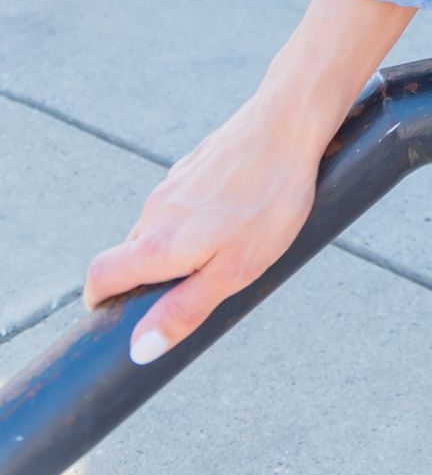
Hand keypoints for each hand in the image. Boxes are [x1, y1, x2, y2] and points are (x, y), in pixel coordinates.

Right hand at [81, 93, 327, 364]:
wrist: (288, 125)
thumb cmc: (268, 202)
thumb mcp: (234, 270)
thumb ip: (185, 310)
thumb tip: (139, 350)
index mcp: (157, 243)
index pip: (100, 275)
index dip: (99, 299)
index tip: (112, 313)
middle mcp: (155, 211)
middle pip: (132, 251)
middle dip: (149, 276)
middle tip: (192, 289)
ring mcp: (174, 182)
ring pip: (162, 224)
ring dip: (178, 244)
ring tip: (227, 248)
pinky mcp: (195, 164)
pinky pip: (186, 200)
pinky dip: (198, 215)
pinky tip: (238, 212)